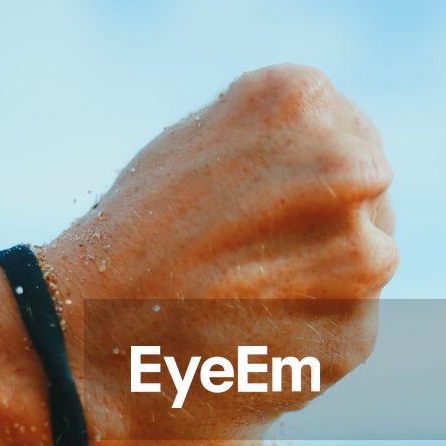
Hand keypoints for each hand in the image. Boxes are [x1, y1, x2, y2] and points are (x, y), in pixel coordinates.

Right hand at [41, 64, 397, 445]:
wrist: (78, 345)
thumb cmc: (124, 244)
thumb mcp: (191, 150)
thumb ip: (272, 145)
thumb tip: (341, 165)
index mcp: (299, 99)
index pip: (349, 137)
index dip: (308, 182)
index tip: (265, 211)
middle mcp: (347, 166)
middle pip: (368, 199)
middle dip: (322, 230)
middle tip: (247, 264)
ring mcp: (358, 256)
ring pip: (364, 267)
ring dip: (319, 285)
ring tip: (239, 304)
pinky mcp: (353, 335)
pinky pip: (349, 331)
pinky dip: (308, 342)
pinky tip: (247, 342)